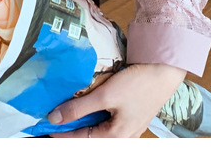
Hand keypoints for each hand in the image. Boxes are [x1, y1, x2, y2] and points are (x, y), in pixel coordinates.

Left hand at [48, 63, 186, 137]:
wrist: (164, 71)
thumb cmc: (138, 84)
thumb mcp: (105, 96)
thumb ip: (79, 108)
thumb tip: (55, 118)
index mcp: (116, 137)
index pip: (81, 139)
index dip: (62, 132)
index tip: (46, 126)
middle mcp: (124, 137)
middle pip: (92, 136)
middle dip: (73, 128)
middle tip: (56, 118)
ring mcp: (130, 126)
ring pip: (101, 128)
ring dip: (85, 120)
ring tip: (69, 110)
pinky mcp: (132, 115)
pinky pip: (110, 120)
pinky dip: (97, 114)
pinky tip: (90, 103)